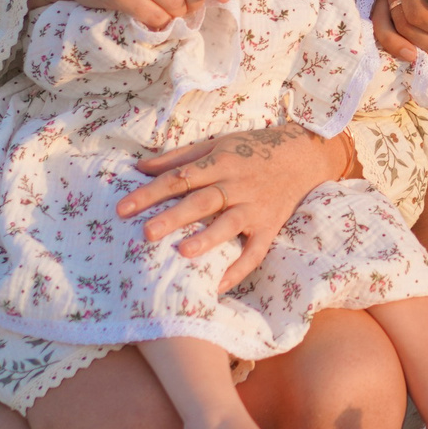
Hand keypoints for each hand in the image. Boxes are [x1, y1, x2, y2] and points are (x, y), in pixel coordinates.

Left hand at [119, 122, 347, 291]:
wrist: (303, 155)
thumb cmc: (253, 149)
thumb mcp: (216, 144)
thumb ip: (178, 158)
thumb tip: (139, 167)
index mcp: (220, 162)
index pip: (180, 177)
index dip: (151, 192)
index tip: (123, 208)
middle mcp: (237, 185)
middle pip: (202, 201)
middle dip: (174, 217)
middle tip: (146, 232)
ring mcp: (256, 207)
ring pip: (229, 224)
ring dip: (207, 238)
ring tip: (183, 253)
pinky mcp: (271, 226)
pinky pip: (256, 251)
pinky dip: (239, 269)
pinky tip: (218, 285)